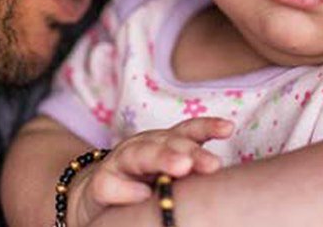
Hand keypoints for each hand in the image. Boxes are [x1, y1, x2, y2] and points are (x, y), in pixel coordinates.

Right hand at [67, 117, 232, 226]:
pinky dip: (126, 189)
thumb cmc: (141, 185)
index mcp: (163, 144)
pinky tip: (142, 194)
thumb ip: (189, 170)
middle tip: (212, 163)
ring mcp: (119, 162)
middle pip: (168, 143)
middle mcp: (143, 147)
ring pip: (139, 155)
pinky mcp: (100, 183)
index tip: (228, 128)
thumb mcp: (167, 175)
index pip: (188, 132)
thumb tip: (221, 182)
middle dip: (191, 151)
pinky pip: (111, 184)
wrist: (94, 195)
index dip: (207, 128)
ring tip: (182, 167)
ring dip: (161, 158)